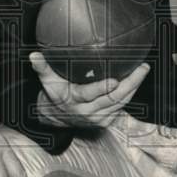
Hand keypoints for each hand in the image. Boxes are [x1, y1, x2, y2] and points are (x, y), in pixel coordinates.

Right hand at [29, 52, 148, 127]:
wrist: (55, 119)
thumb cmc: (54, 94)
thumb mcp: (47, 81)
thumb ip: (42, 67)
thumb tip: (34, 54)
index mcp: (73, 101)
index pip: (89, 95)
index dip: (102, 88)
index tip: (115, 79)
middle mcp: (87, 112)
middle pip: (113, 99)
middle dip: (130, 83)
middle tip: (142, 67)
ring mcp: (98, 119)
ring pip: (120, 103)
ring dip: (134, 87)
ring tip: (142, 70)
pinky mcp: (105, 122)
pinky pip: (121, 107)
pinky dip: (129, 95)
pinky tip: (136, 81)